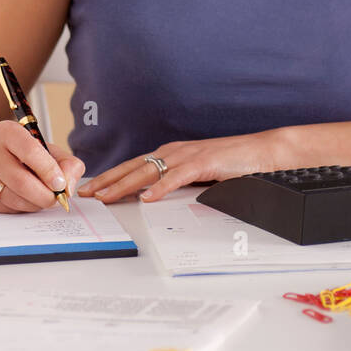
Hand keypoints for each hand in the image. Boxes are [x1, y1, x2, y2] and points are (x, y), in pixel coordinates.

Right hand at [0, 120, 85, 212]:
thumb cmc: (21, 152)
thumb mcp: (46, 149)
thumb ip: (66, 163)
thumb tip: (69, 186)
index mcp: (7, 131)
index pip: (30, 151)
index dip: (48, 170)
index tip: (61, 184)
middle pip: (20, 181)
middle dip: (43, 195)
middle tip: (55, 199)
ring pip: (12, 198)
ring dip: (33, 204)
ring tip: (41, 198)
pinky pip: (2, 208)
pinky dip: (19, 209)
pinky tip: (23, 199)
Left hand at [77, 130, 286, 203]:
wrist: (263, 152)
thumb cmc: (232, 163)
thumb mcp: (198, 174)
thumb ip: (177, 181)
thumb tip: (154, 197)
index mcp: (172, 154)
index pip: (135, 166)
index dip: (112, 176)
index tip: (92, 189)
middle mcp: (175, 151)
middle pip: (134, 167)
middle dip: (108, 180)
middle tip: (87, 194)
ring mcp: (189, 155)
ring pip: (149, 171)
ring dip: (125, 184)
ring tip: (107, 196)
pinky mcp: (204, 162)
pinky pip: (177, 176)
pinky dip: (161, 187)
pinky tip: (148, 198)